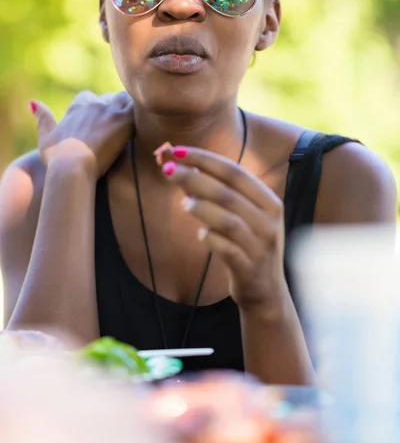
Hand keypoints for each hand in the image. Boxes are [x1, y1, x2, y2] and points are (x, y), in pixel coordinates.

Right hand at [30, 91, 134, 177]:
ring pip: (124, 99)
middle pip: (108, 98)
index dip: (93, 108)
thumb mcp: (45, 137)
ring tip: (131, 126)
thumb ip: (42, 119)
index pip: (87, 97)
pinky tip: (142, 126)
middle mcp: (93, 105)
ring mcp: (109, 111)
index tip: (97, 122)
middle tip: (118, 127)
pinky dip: (139, 114)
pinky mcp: (123, 120)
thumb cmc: (56, 159)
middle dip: (112, 109)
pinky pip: (137, 108)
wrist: (71, 167)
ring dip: (127, 109)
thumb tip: (33, 102)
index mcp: (76, 107)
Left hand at [157, 146, 286, 312]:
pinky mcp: (249, 267)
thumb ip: (219, 194)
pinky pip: (226, 249)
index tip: (177, 151)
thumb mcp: (243, 217)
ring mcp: (261, 245)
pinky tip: (200, 235)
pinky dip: (210, 238)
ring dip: (202, 208)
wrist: (266, 291)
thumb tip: (183, 167)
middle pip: (228, 193)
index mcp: (269, 202)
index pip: (234, 172)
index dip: (204, 159)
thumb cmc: (248, 246)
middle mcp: (269, 221)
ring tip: (183, 203)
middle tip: (168, 170)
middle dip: (195, 178)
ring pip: (228, 220)